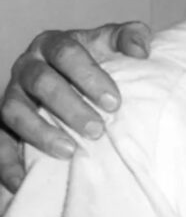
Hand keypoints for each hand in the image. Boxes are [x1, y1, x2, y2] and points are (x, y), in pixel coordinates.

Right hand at [0, 21, 152, 190]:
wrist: (76, 78)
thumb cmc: (98, 60)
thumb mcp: (113, 43)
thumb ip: (131, 36)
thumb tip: (140, 51)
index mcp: (53, 43)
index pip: (67, 53)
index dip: (89, 76)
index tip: (115, 102)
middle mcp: (28, 66)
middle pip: (42, 83)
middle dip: (70, 107)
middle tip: (98, 130)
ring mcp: (12, 94)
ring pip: (14, 110)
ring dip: (40, 132)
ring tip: (70, 152)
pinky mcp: (2, 123)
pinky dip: (6, 162)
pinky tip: (22, 179)